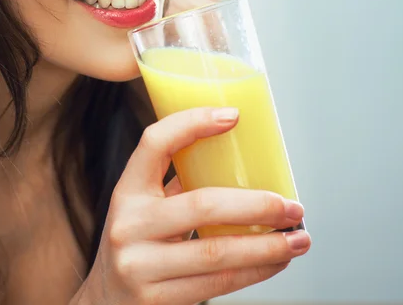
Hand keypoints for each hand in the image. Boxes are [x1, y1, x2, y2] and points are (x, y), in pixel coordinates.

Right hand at [73, 107, 309, 304]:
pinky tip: (275, 263)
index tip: (234, 116)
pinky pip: (217, 284)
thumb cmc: (137, 242)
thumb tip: (238, 155)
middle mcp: (128, 225)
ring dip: (268, 246)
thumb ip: (179, 181)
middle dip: (258, 205)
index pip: (154, 142)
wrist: (103, 302)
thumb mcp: (145, 206)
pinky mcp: (155, 301)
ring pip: (217, 253)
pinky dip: (254, 272)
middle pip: (203, 205)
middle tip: (292, 207)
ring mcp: (139, 266)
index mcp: (127, 190)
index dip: (193, 123)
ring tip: (298, 239)